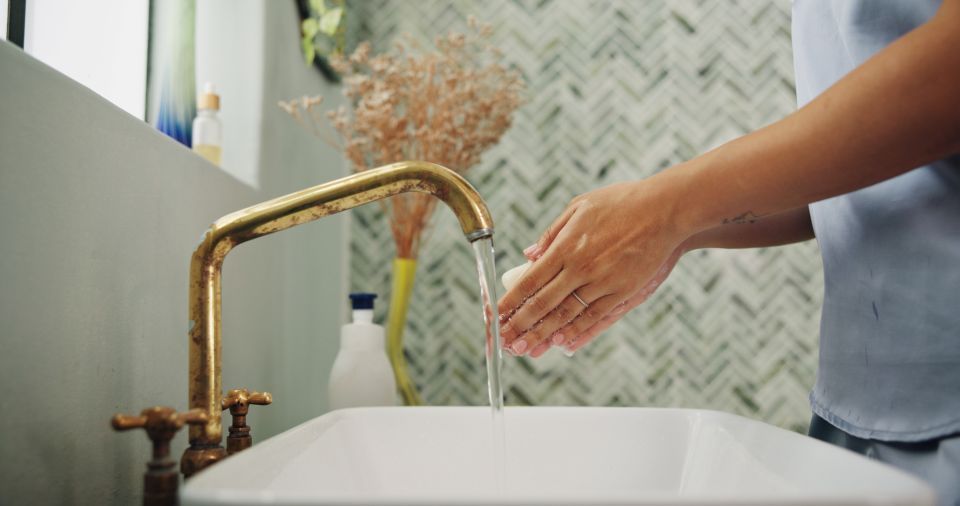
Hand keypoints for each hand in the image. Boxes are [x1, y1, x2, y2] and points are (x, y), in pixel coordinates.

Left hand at [497, 179, 686, 356]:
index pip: (529, 281)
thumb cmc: (623, 203)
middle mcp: (580, 268)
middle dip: (520, 326)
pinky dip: (578, 332)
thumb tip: (528, 255)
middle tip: (503, 342)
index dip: (509, 302)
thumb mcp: (580, 207)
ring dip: (544, 335)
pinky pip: (596, 318)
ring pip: (567, 315)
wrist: (666, 210)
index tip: (494, 316)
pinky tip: (563, 343)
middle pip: (543, 304)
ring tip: (526, 350)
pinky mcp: (623, 292)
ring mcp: (603, 282)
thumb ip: (552, 233)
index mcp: (566, 247)